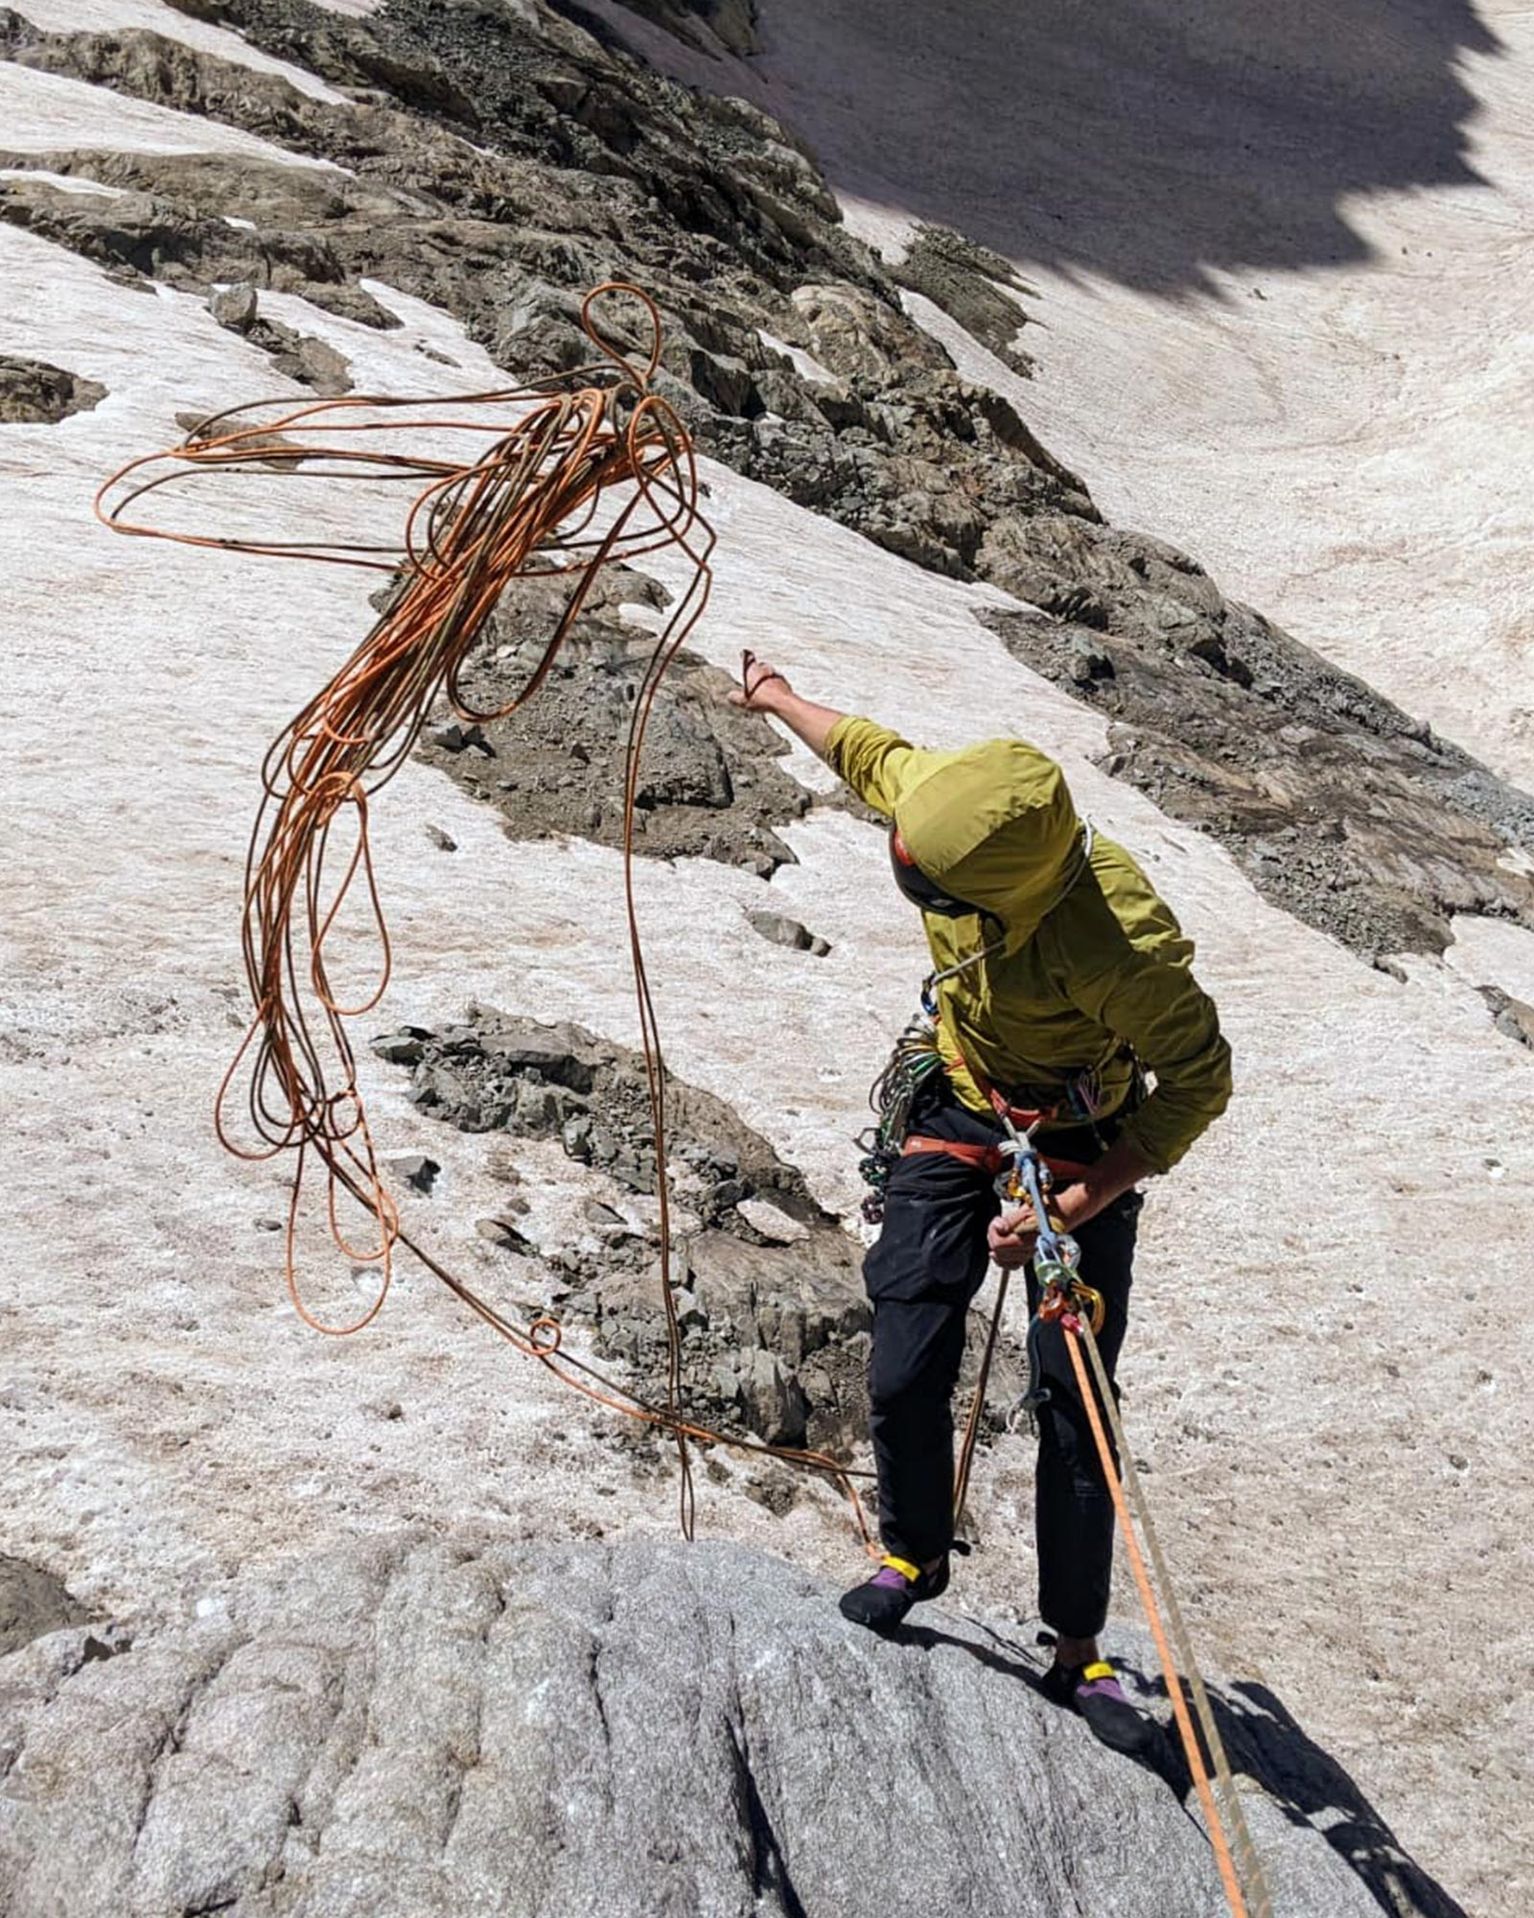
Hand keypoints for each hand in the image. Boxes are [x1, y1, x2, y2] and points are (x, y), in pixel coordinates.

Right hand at [728, 649, 789, 710]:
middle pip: (760, 665)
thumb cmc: (762, 699)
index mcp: (753, 670)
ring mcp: (776, 674)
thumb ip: (735, 697)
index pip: (748, 657)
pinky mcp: (785, 682)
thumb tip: (730, 696)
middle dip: (757, 670)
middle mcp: (765, 669)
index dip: (745, 655)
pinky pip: (778, 681)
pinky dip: (775, 685)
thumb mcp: (744, 701)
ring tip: (762, 689)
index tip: (743, 653)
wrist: (782, 703)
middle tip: (753, 679)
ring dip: (766, 678)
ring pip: (769, 673)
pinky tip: (772, 695)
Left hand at [987, 1182, 1101, 1267]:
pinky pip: (1012, 1264)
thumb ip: (1010, 1221)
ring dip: (996, 1248)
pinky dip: (1003, 1259)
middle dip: (993, 1237)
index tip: (997, 1221)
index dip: (993, 1232)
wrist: (1063, 1214)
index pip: (1000, 1244)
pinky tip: (999, 1253)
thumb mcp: (1026, 1209)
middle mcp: (1028, 1249)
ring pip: (1004, 1260)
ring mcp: (1029, 1254)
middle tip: (997, 1225)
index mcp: (1027, 1238)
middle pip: (999, 1252)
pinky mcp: (1029, 1255)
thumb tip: (998, 1227)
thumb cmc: (1048, 1210)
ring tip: (998, 1236)